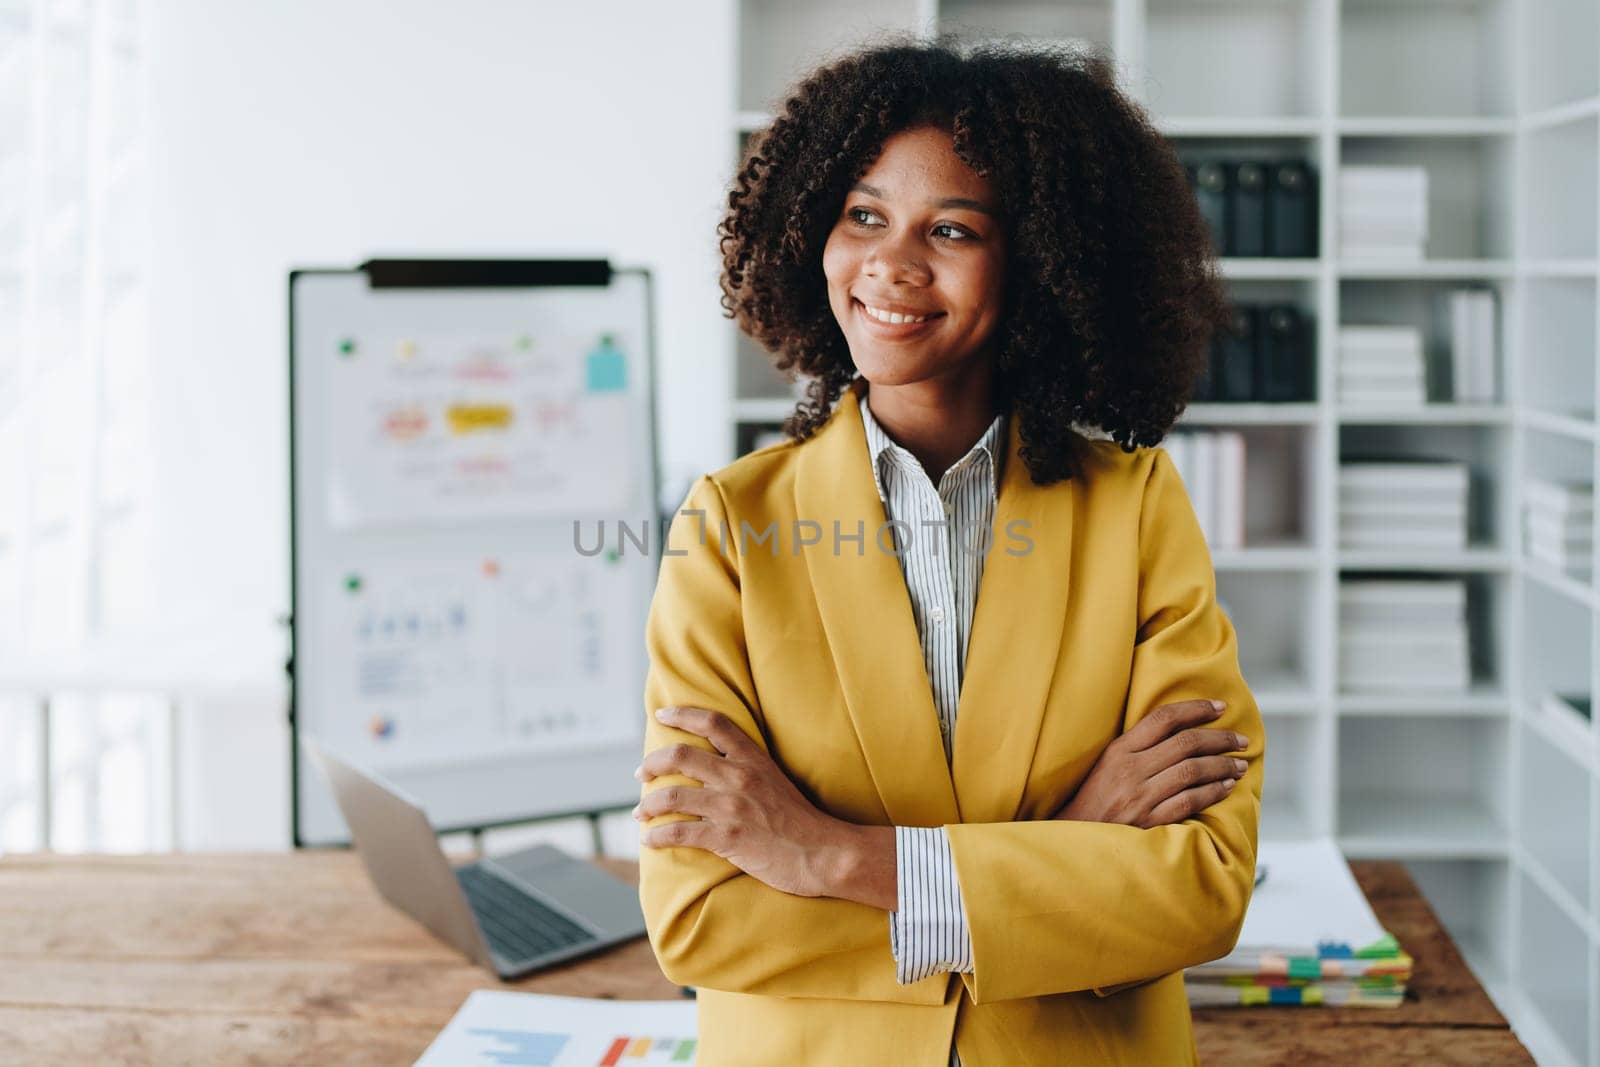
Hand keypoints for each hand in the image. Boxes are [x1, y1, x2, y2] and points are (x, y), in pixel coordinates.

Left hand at [634, 705, 854, 898]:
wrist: (823, 853)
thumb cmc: (801, 821)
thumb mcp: (777, 780)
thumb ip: (749, 770)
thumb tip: (717, 767)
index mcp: (753, 759)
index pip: (713, 722)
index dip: (683, 714)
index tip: (662, 714)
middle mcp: (739, 776)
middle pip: (680, 755)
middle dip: (652, 763)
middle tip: (641, 773)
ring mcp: (731, 806)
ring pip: (671, 795)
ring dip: (648, 805)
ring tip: (640, 813)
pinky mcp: (726, 836)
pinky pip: (679, 831)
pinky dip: (657, 836)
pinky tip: (649, 840)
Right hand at [1054, 699, 1247, 827]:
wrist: (1072, 840)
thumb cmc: (1092, 800)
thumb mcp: (1106, 765)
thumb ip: (1137, 748)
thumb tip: (1180, 733)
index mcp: (1119, 750)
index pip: (1164, 718)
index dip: (1196, 709)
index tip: (1219, 707)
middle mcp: (1130, 769)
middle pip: (1186, 743)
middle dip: (1220, 738)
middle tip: (1240, 739)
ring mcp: (1140, 796)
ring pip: (1193, 771)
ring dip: (1223, 765)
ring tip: (1240, 764)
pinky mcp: (1149, 822)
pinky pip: (1190, 801)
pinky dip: (1213, 792)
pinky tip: (1227, 787)